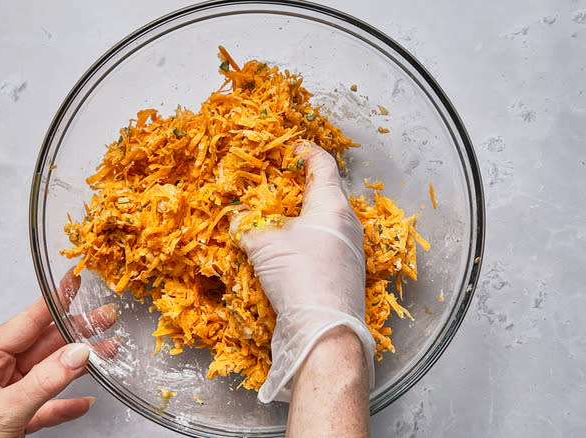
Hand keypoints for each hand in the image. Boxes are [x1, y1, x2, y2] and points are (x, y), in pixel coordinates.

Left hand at [0, 271, 118, 436]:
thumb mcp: (5, 409)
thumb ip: (45, 381)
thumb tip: (77, 353)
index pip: (25, 323)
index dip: (54, 302)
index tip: (74, 281)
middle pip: (42, 345)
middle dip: (76, 332)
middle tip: (105, 317)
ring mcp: (2, 395)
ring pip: (48, 373)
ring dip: (78, 365)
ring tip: (108, 349)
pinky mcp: (12, 418)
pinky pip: (45, 404)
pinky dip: (65, 403)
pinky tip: (84, 400)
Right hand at [235, 142, 374, 402]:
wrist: (325, 331)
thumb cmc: (300, 278)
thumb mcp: (263, 245)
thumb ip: (247, 225)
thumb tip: (235, 218)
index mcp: (332, 206)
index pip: (323, 165)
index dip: (306, 152)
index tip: (293, 147)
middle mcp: (348, 224)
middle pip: (325, 194)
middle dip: (300, 187)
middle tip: (275, 184)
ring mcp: (350, 251)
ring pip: (324, 222)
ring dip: (301, 217)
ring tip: (275, 219)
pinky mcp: (345, 274)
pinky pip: (324, 245)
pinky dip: (305, 241)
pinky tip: (286, 252)